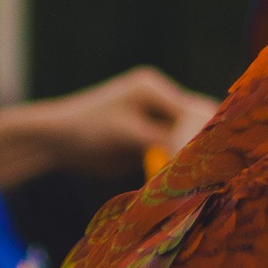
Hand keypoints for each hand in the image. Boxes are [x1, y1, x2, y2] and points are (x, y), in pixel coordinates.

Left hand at [0, 68, 217, 187]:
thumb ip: (164, 141)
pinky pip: (178, 149)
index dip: (200, 138)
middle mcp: (160, 99)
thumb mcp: (127, 134)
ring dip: (197, 155)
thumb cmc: (85, 131)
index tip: (204, 165)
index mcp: (152, 88)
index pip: (191, 113)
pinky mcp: (153, 136)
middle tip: (214, 173)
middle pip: (198, 121)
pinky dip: (184, 163)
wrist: (54, 141)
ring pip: (192, 136)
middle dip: (205, 145)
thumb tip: (198, 155)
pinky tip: (191, 178)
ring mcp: (157, 117)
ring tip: (205, 178)